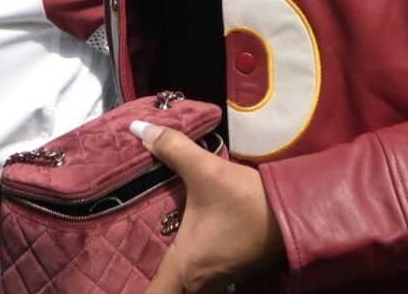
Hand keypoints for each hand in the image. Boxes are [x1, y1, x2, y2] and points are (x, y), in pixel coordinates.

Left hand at [133, 122, 282, 293]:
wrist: (297, 214)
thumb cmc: (247, 202)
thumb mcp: (206, 171)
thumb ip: (171, 149)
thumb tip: (138, 129)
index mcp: (185, 267)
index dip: (128, 289)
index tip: (111, 277)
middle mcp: (198, 281)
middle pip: (162, 287)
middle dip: (142, 273)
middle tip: (116, 250)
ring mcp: (217, 278)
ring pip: (180, 280)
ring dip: (163, 266)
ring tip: (140, 242)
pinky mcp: (228, 267)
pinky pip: (196, 272)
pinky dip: (183, 260)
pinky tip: (175, 235)